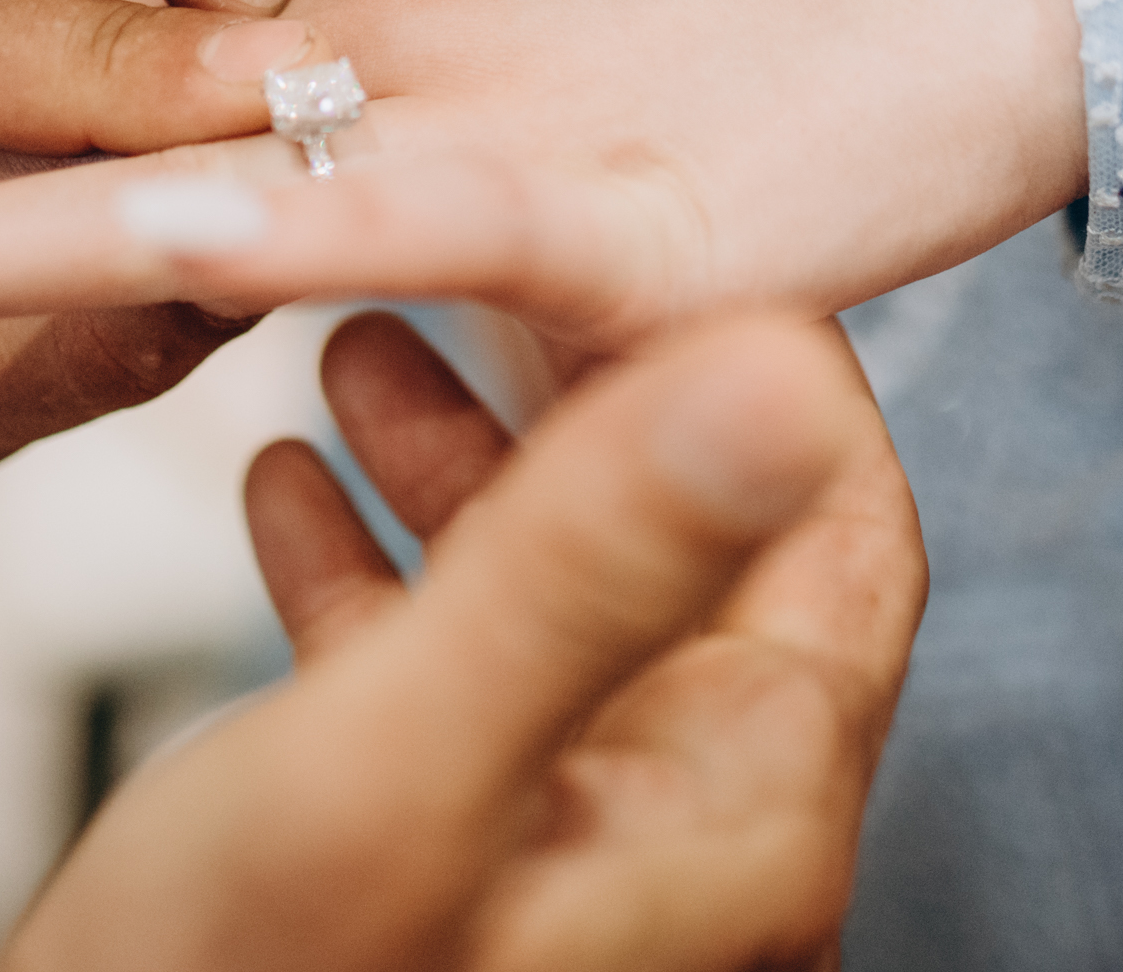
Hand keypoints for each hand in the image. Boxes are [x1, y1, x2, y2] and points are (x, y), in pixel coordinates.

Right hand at [1, 312, 924, 971]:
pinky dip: (383, 576)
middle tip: (483, 267)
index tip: (654, 238)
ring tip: (353, 355)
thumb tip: (782, 373)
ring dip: (468, 468)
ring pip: (565, 609)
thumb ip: (589, 565)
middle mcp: (680, 841)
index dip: (772, 369)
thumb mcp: (410, 759)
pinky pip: (460, 693)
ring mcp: (567, 864)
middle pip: (695, 555)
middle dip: (586, 394)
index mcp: (731, 810)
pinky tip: (283, 492)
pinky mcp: (453, 883)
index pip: (839, 536)